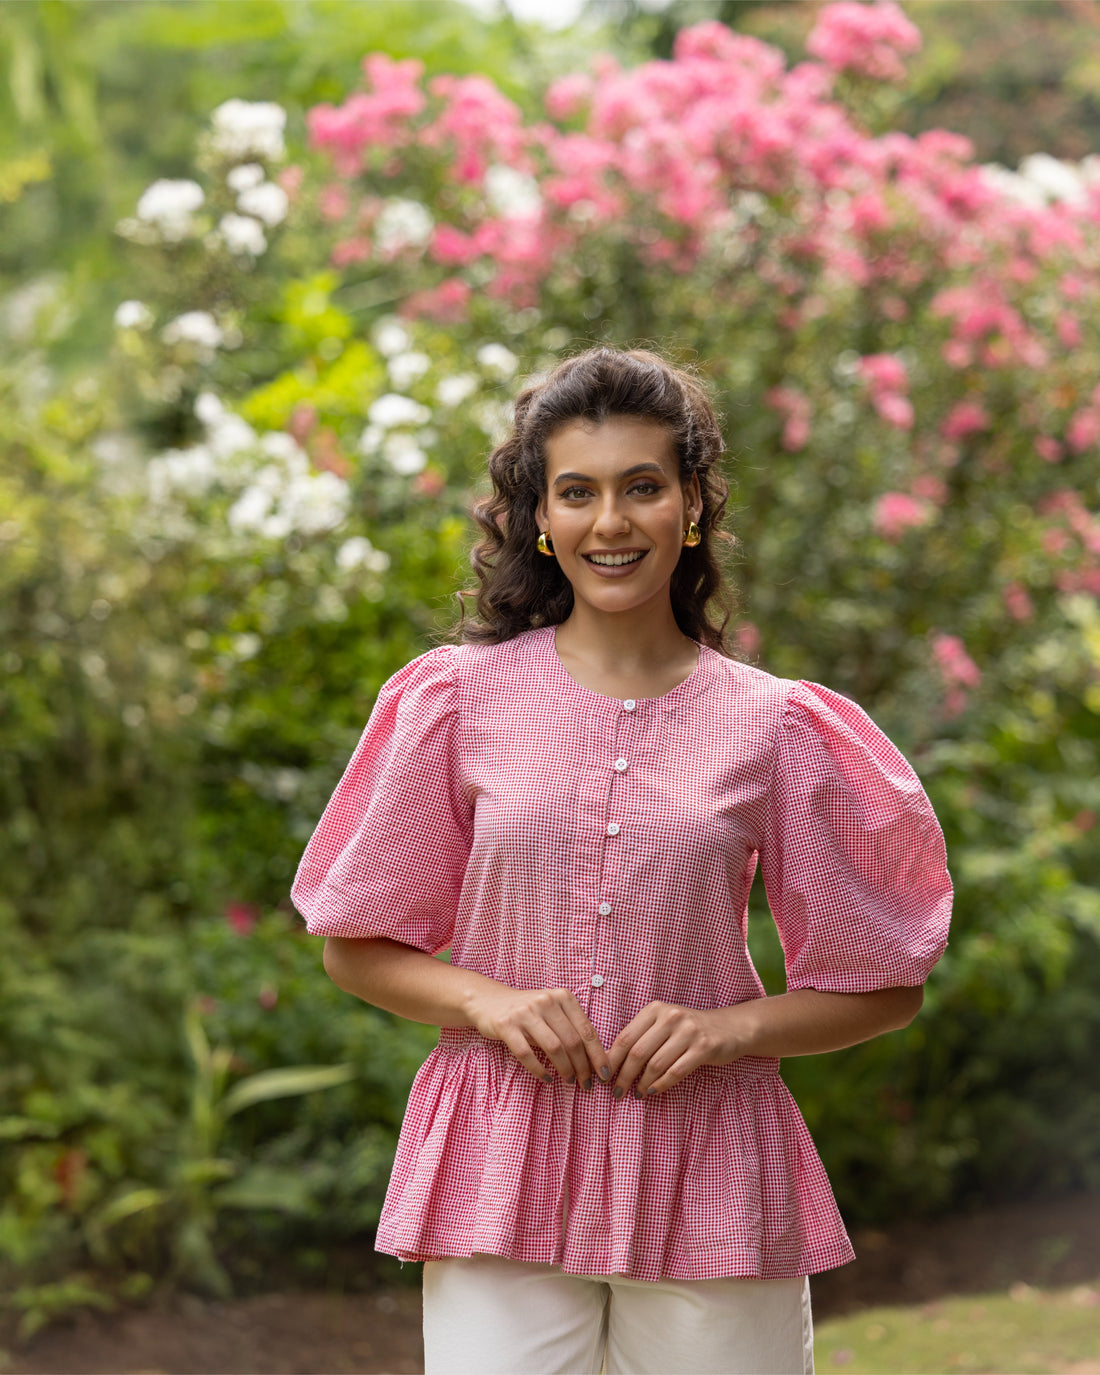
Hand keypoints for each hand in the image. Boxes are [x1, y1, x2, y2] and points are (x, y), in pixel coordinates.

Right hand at [465, 983, 609, 1088]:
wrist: (488, 1000)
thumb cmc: (528, 1011)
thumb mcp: (552, 1010)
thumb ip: (571, 1027)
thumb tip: (596, 1058)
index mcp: (562, 997)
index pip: (587, 1030)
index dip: (598, 1054)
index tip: (605, 1074)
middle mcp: (546, 1001)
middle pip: (572, 1041)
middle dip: (583, 1066)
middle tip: (586, 1083)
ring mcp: (525, 1012)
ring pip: (553, 1047)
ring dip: (565, 1069)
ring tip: (569, 1081)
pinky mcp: (506, 1025)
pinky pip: (526, 1053)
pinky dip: (539, 1070)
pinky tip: (546, 1078)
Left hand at [606, 1001, 741, 1097]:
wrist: (729, 1028)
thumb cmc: (689, 1030)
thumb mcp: (664, 1024)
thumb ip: (642, 1037)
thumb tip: (612, 1064)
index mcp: (655, 1009)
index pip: (626, 1037)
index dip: (612, 1059)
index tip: (603, 1077)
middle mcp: (671, 1016)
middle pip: (638, 1053)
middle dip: (624, 1076)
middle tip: (617, 1092)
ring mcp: (689, 1031)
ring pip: (655, 1064)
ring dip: (642, 1083)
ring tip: (636, 1093)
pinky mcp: (704, 1047)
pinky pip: (675, 1072)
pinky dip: (661, 1085)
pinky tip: (652, 1092)